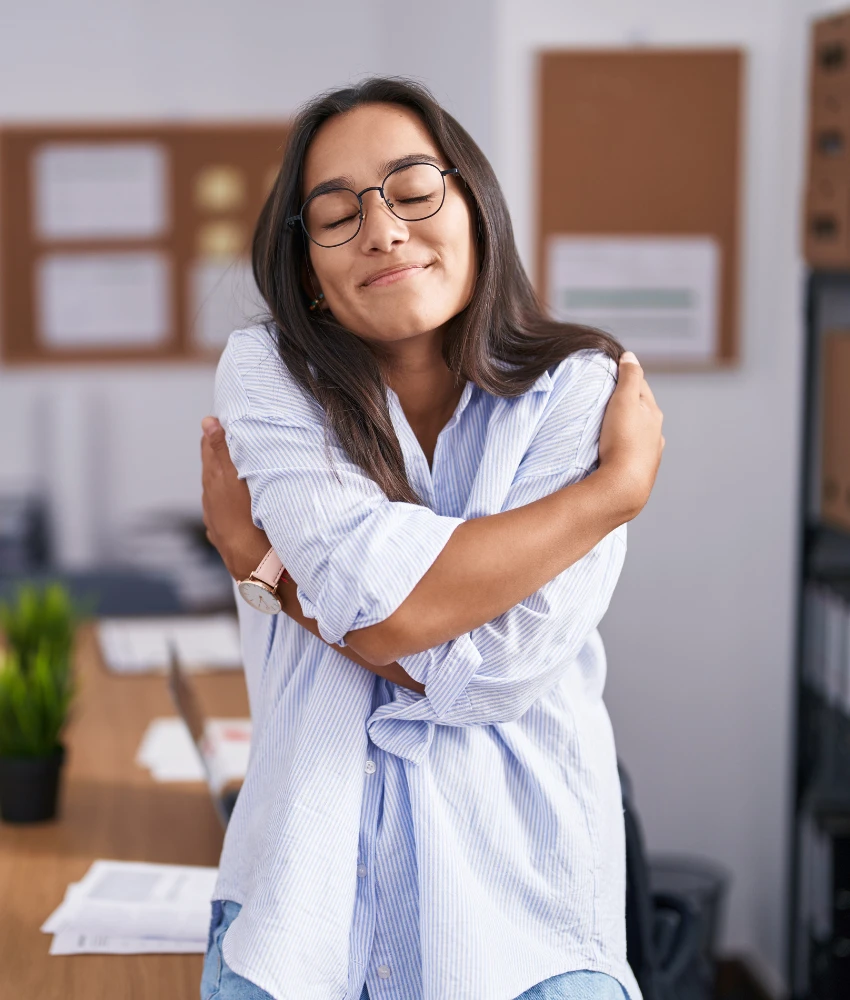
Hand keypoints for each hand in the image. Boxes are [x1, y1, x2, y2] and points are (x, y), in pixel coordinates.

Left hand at [200, 417, 272, 580]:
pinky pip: (224, 515)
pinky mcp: (225, 538)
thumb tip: (207, 421)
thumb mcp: (236, 478)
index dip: (215, 435)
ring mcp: (216, 522)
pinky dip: (230, 504)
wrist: (257, 566)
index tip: (225, 423)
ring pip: (218, 494)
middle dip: (220, 456)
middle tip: (232, 440)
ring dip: (226, 481)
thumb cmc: (249, 519)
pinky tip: (237, 507)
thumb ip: (222, 449)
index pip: (210, 450)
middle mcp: (210, 501)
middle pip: (212, 472)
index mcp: (214, 482)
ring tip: (238, 471)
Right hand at [598, 351, 664, 519]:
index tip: (611, 373)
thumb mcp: (624, 400)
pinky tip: (616, 452)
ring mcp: (649, 454)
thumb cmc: (623, 440)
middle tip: (606, 400)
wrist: (624, 485)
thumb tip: (631, 356)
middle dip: (626, 404)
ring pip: (638, 434)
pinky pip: (631, 454)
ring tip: (609, 428)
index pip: (641, 387)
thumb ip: (629, 376)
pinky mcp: (639, 472)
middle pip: (641, 411)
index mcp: (653, 413)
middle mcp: (656, 433)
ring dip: (627, 428)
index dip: (626, 377)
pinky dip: (624, 448)